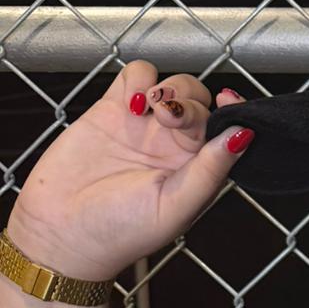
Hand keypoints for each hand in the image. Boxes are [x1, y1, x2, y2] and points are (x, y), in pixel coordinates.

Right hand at [7, 62, 253, 281]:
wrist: (62, 230)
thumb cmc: (122, 231)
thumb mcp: (175, 206)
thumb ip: (211, 170)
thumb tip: (245, 135)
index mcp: (198, 169)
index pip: (227, 129)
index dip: (233, 110)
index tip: (227, 101)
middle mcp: (175, 145)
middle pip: (200, 102)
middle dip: (189, 101)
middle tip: (166, 119)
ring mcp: (144, 125)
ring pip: (172, 83)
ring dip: (168, 87)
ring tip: (149, 109)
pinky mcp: (112, 109)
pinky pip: (136, 77)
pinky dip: (138, 79)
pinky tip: (129, 103)